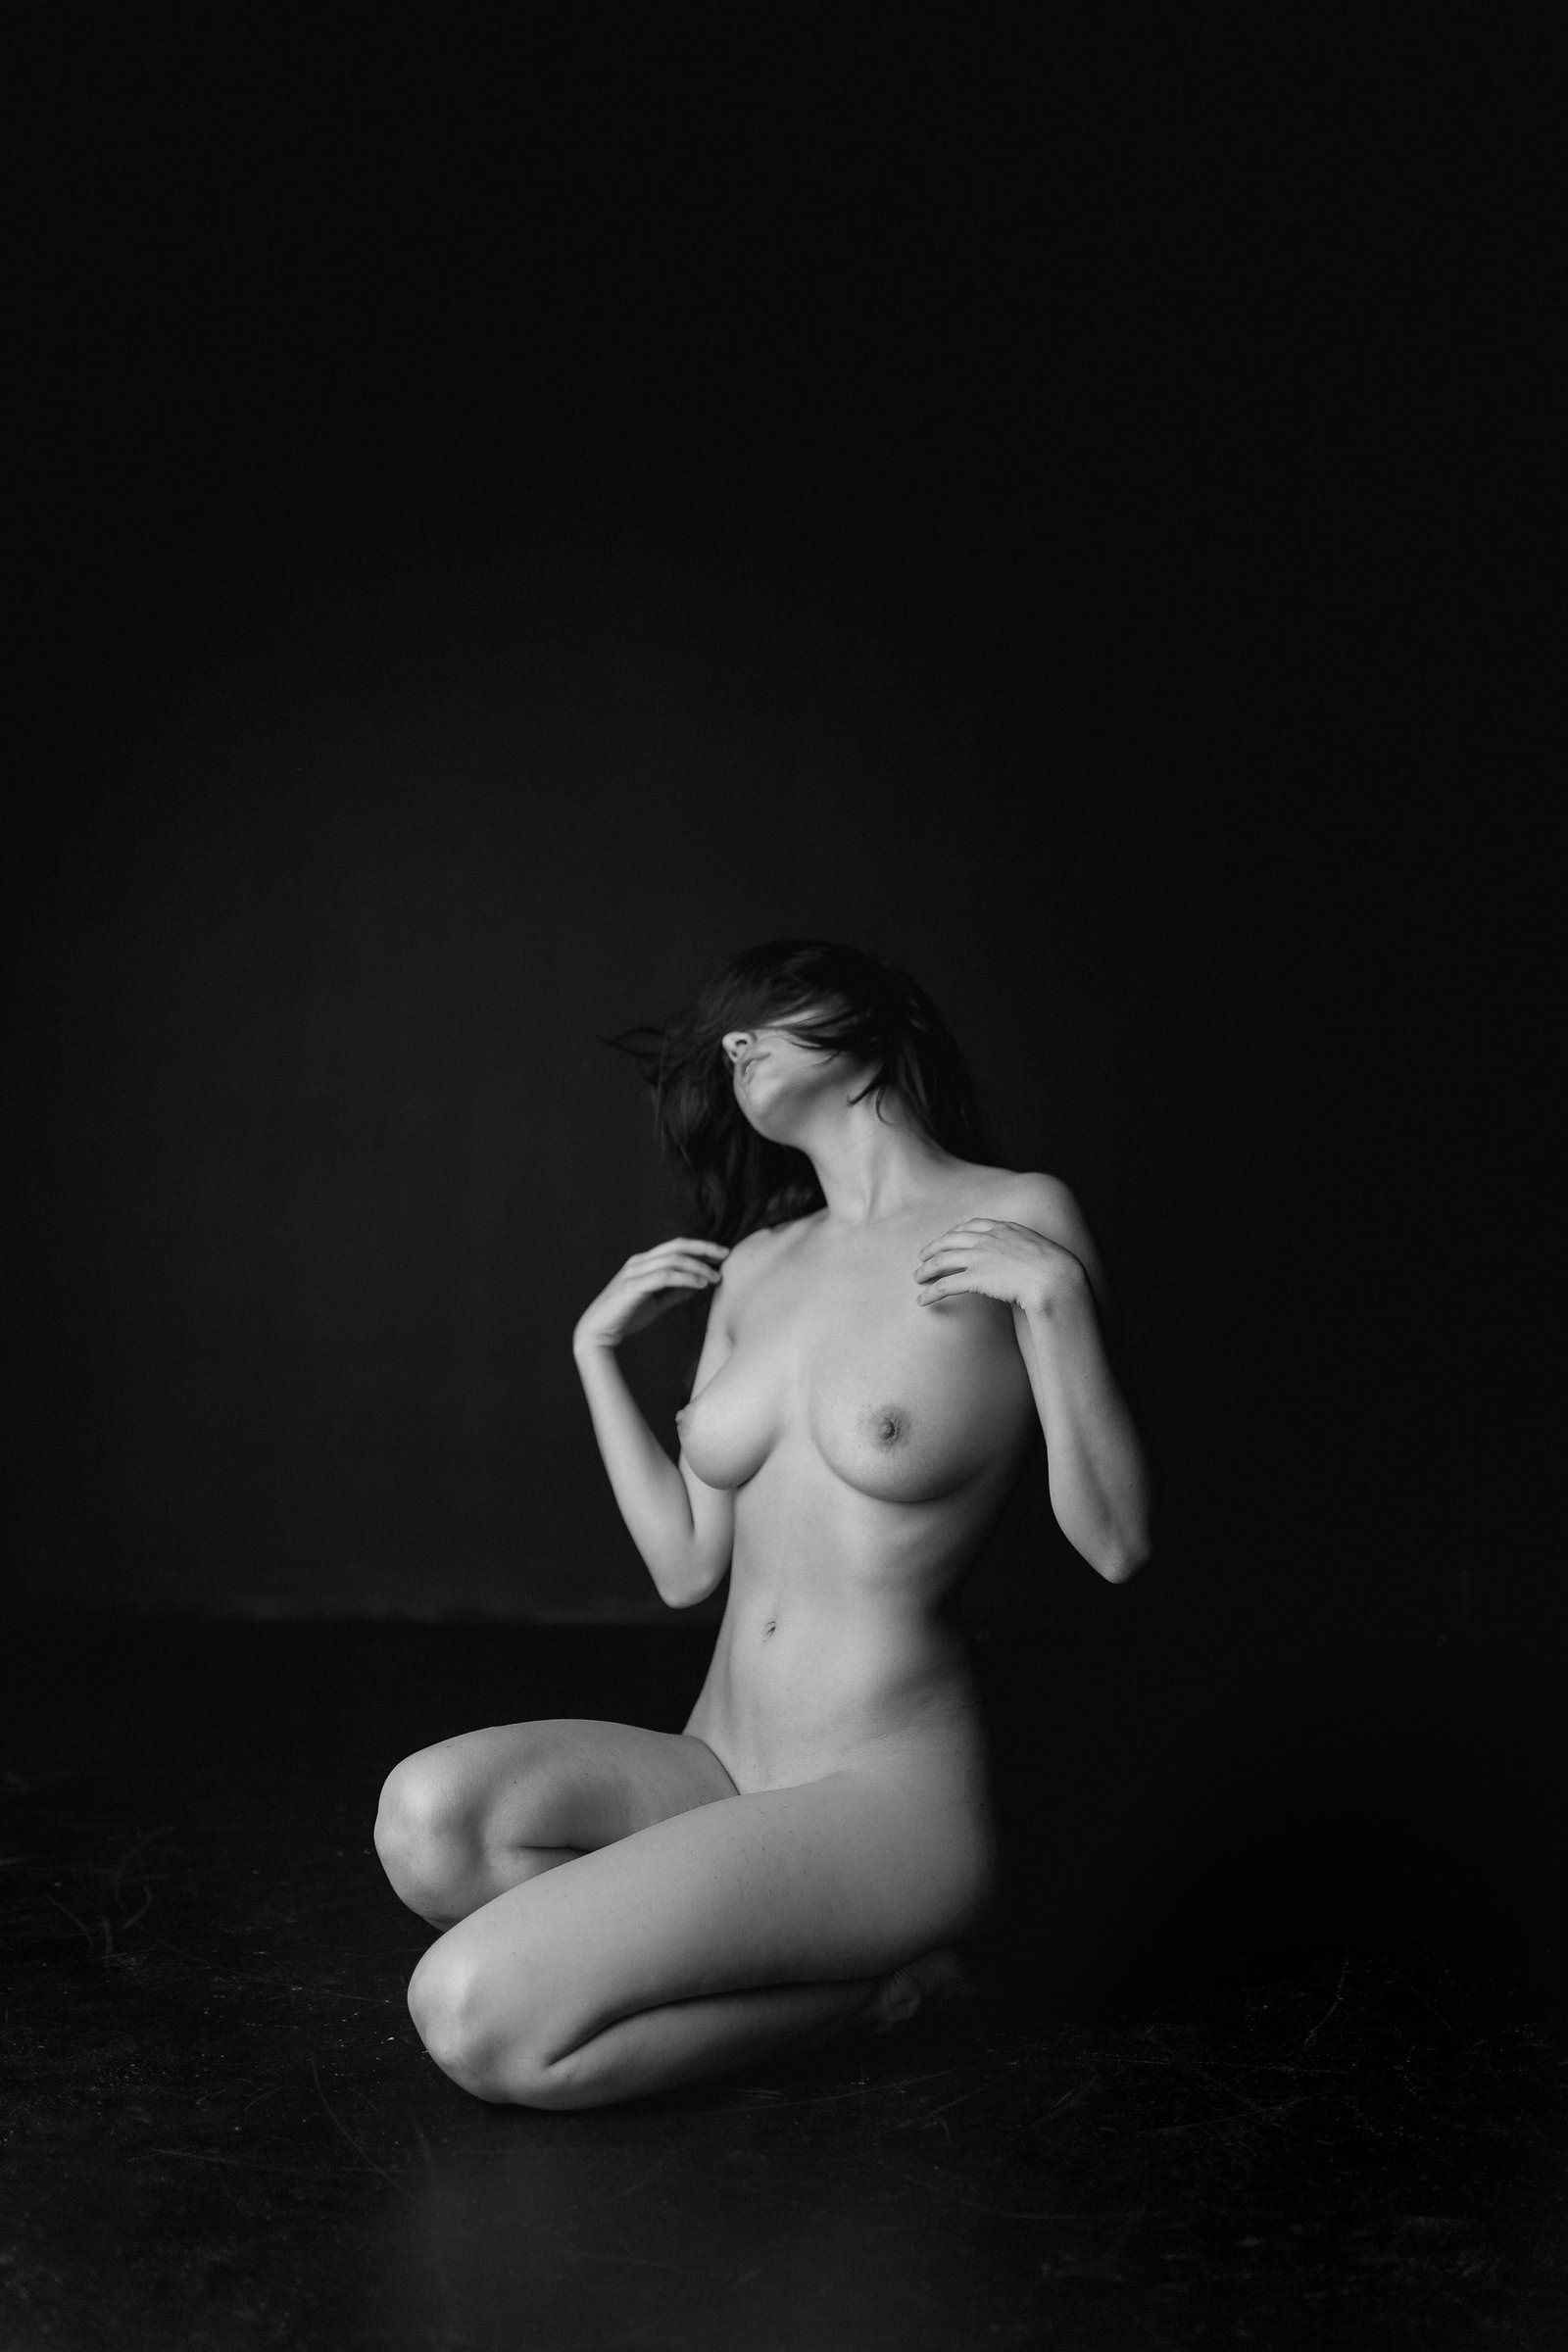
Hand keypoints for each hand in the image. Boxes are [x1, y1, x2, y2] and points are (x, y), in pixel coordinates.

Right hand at [574, 1238, 729, 1351]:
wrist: (599, 1332)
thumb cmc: (626, 1316)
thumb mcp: (656, 1303)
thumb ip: (675, 1293)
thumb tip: (697, 1284)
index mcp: (644, 1262)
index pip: (677, 1246)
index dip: (701, 1247)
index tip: (721, 1254)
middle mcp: (639, 1262)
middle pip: (677, 1246)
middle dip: (704, 1248)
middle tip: (726, 1255)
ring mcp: (634, 1272)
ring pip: (673, 1260)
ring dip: (698, 1267)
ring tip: (715, 1277)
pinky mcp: (633, 1286)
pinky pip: (665, 1276)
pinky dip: (685, 1278)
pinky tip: (700, 1285)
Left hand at [914, 1219, 1085, 1314]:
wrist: (1055, 1278)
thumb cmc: (1055, 1269)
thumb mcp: (1040, 1249)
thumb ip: (1025, 1248)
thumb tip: (1024, 1259)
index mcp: (1003, 1228)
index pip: (971, 1226)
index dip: (955, 1233)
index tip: (947, 1239)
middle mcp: (987, 1239)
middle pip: (949, 1240)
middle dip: (933, 1248)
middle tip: (922, 1257)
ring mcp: (980, 1257)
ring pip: (941, 1261)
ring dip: (926, 1270)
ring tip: (917, 1279)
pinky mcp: (975, 1278)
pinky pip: (944, 1285)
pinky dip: (930, 1292)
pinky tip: (922, 1300)